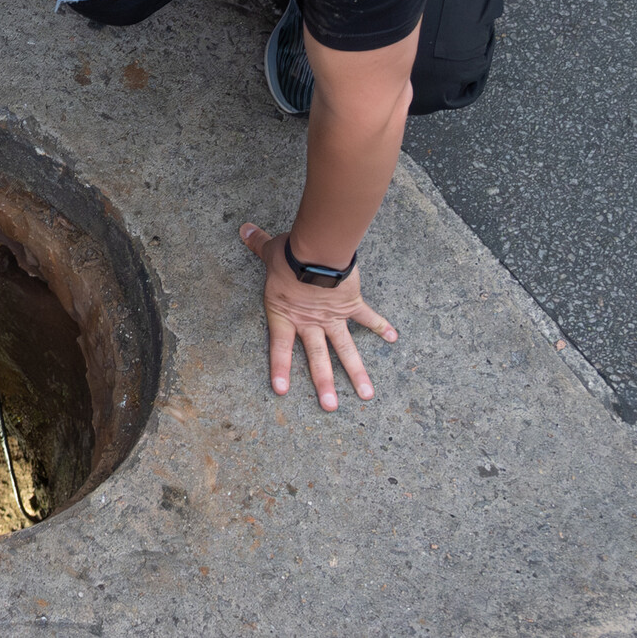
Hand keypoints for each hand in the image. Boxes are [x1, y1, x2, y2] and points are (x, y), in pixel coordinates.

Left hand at [238, 223, 396, 409]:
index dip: (280, 369)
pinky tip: (394, 338)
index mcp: (286, 314)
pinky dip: (382, 326)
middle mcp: (310, 321)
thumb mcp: (270, 251)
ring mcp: (333, 317)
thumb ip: (257, 244)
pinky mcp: (352, 305)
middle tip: (330, 408)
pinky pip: (368, 318)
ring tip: (366, 396)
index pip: (279, 347)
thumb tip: (242, 229)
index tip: (282, 392)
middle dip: (324, 384)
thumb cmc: (292, 253)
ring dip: (356, 373)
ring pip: (346, 350)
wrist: (319, 252)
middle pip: (317, 358)